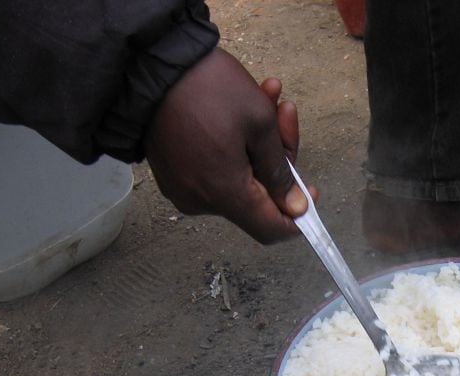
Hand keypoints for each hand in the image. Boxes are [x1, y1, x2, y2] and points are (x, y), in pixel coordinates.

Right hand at [143, 48, 309, 243]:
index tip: (309, 190)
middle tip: (285, 113)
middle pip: (256, 198)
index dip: (296, 216)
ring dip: (257, 144)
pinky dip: (233, 146)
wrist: (149, 62)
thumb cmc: (208, 87)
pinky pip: (213, 170)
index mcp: (224, 194)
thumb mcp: (260, 122)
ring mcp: (183, 188)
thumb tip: (295, 207)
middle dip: (277, 158)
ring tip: (266, 96)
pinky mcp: (173, 173)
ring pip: (237, 180)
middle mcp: (200, 200)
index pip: (270, 230)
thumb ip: (281, 171)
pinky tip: (239, 109)